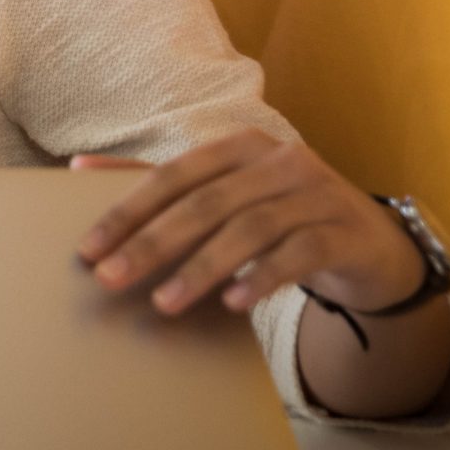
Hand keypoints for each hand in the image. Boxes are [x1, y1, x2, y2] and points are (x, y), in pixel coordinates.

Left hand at [72, 129, 425, 319]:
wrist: (371, 243)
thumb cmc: (281, 215)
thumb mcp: (225, 193)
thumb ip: (159, 181)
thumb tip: (78, 165)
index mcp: (238, 145)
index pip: (171, 175)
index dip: (127, 209)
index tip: (89, 247)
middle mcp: (278, 160)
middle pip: (204, 203)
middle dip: (152, 242)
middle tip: (112, 279)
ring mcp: (317, 193)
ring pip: (249, 229)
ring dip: (201, 268)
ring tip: (165, 302)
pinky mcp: (347, 231)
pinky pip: (299, 253)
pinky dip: (262, 277)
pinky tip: (234, 303)